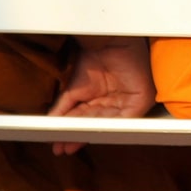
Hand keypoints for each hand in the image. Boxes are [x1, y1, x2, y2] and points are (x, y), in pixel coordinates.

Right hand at [48, 37, 155, 154]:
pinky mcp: (140, 101)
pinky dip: (109, 125)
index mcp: (100, 101)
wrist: (107, 41)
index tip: (57, 145)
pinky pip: (126, 118)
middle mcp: (114, 104)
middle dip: (78, 137)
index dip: (71, 133)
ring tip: (71, 143)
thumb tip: (50, 125)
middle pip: (95, 125)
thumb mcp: (73, 89)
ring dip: (90, 134)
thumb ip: (62, 109)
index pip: (85, 122)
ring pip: (108, 125)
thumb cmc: (92, 60)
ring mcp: (127, 103)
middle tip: (62, 148)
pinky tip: (92, 132)